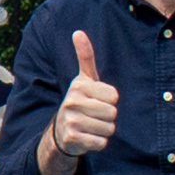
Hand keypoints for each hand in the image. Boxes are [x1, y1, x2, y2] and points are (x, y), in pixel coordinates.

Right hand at [43, 27, 121, 174]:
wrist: (61, 131)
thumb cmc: (80, 101)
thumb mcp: (83, 79)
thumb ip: (85, 56)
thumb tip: (78, 32)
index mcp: (78, 86)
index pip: (114, 95)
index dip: (110, 100)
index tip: (98, 100)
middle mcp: (72, 102)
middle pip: (112, 112)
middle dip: (108, 117)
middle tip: (95, 115)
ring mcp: (71, 121)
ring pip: (108, 128)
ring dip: (104, 130)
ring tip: (92, 126)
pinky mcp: (72, 139)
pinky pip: (101, 142)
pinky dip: (99, 142)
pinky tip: (88, 137)